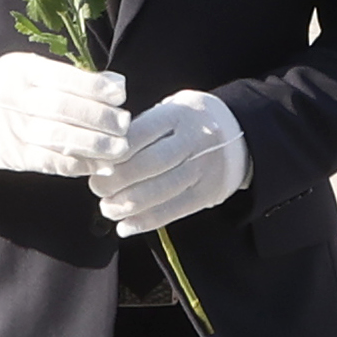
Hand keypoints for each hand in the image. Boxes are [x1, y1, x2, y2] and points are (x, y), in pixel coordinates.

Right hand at [0, 51, 133, 175]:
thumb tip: (116, 85)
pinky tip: (100, 164)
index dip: (95, 87)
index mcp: (22, 70)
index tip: (120, 95)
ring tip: (120, 148)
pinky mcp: (16, 155)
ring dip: (94, 145)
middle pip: (63, 108)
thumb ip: (73, 76)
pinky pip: (51, 162)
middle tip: (124, 125)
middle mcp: (15, 98)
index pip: (64, 77)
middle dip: (99, 118)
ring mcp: (13, 128)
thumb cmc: (15, 88)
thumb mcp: (34, 70)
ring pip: (58, 138)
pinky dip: (79, 165)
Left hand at [95, 89, 250, 234]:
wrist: (240, 134)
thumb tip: (100, 157)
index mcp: (178, 114)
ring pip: (160, 191)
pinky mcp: (209, 193)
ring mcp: (204, 168)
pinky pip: (174, 211)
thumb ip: (141, 129)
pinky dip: (146, 222)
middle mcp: (194, 140)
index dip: (113, 153)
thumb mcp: (169, 110)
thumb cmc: (188, 123)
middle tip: (97, 188)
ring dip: (127, 204)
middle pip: (149, 164)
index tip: (95, 164)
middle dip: (116, 181)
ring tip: (107, 208)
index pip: (140, 134)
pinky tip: (125, 226)